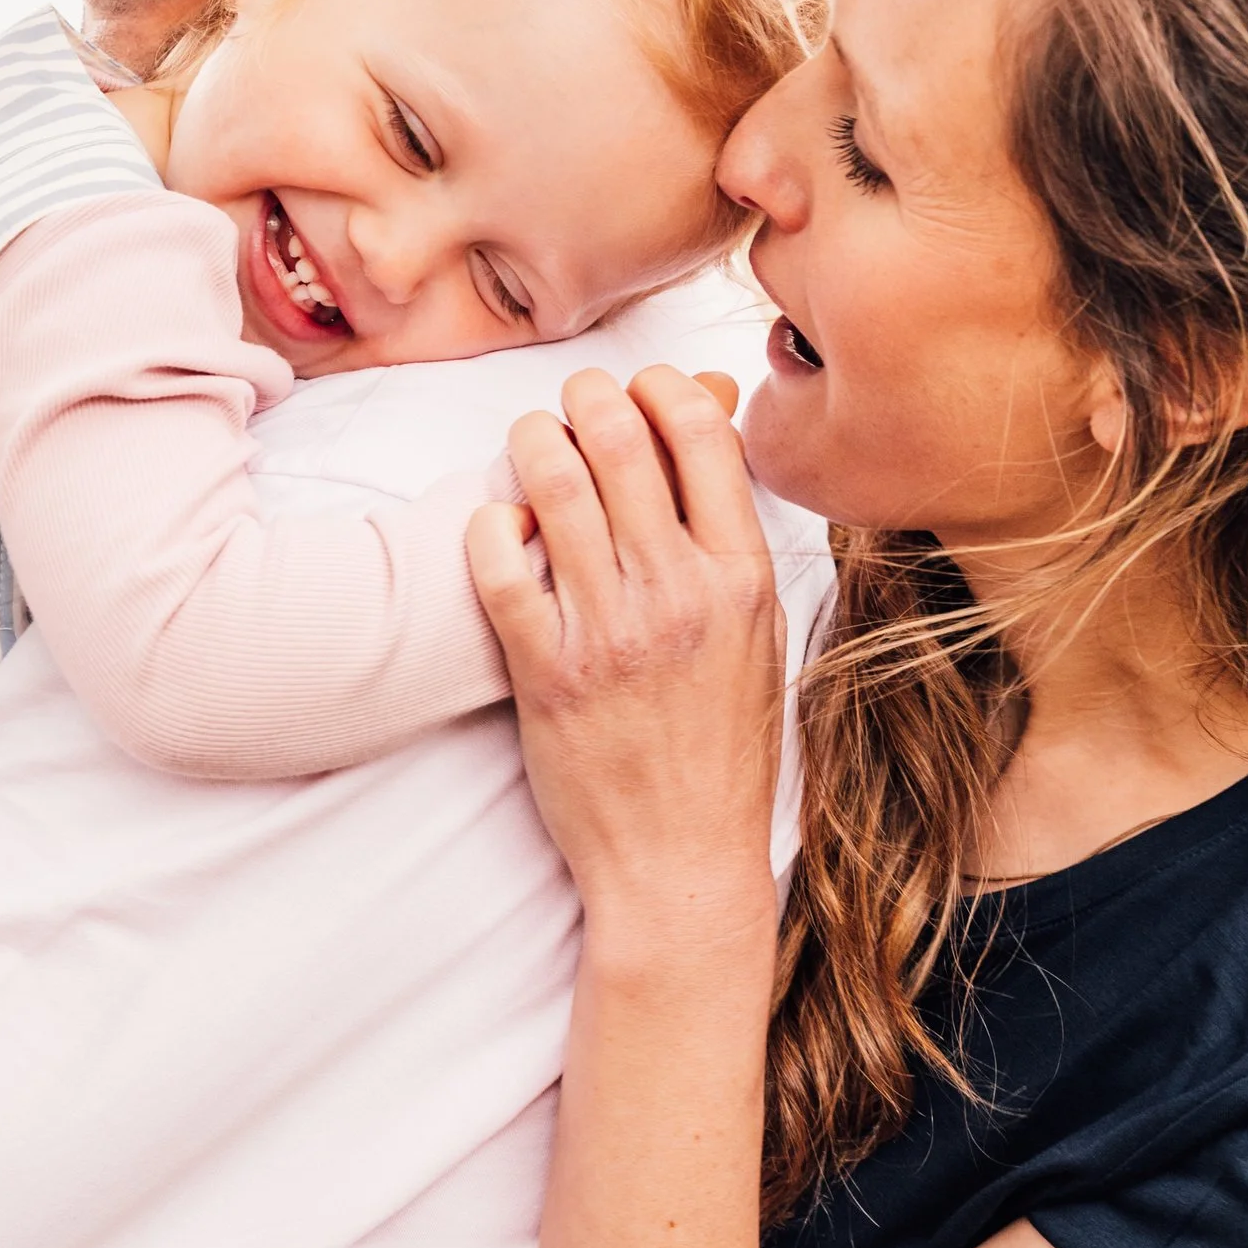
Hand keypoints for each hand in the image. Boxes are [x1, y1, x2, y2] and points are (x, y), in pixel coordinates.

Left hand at [467, 364, 784, 964]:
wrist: (680, 860)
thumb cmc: (721, 751)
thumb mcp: (757, 637)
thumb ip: (730, 541)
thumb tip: (713, 436)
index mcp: (742, 580)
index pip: (703, 435)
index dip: (663, 387)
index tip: (640, 389)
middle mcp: (678, 594)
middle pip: (622, 439)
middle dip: (587, 397)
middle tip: (571, 401)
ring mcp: (609, 631)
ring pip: (554, 483)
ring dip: (533, 442)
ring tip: (530, 442)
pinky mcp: (545, 670)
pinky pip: (499, 564)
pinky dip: (490, 526)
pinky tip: (499, 528)